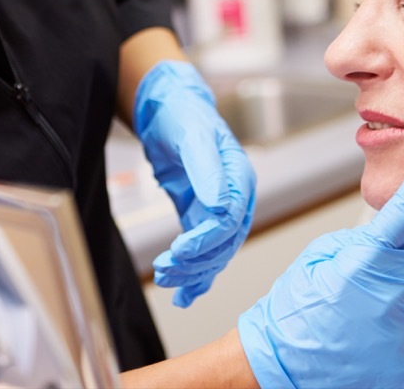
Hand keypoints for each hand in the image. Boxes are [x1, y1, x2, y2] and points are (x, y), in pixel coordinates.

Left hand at [132, 60, 256, 307]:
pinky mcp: (200, 214)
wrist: (167, 108)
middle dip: (196, 262)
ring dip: (191, 271)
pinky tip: (184, 295)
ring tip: (165, 278)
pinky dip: (195, 275)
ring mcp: (218, 208)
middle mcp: (234, 196)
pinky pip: (203, 250)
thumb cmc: (183, 116)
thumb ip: (208, 170)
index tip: (180, 250)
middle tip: (165, 270)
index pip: (230, 221)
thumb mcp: (192, 137)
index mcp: (239, 177)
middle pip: (224, 242)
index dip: (206, 240)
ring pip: (213, 252)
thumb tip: (221, 206)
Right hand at [237, 138, 403, 388]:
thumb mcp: (319, 257)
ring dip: (402, 284)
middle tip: (375, 260)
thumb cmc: (293, 312)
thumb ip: (362, 240)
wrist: (285, 369)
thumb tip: (390, 236)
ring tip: (363, 301)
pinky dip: (399, 315)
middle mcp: (393, 294)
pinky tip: (369, 324)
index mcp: (366, 262)